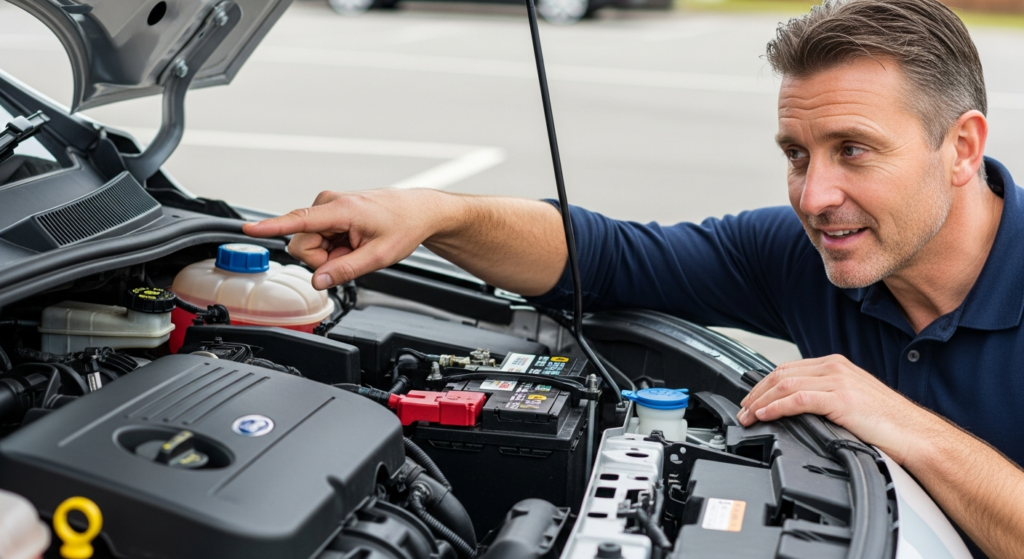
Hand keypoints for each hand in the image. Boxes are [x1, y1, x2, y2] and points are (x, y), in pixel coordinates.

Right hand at [242, 189, 450, 289]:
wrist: (417, 211)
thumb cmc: (403, 226)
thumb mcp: (380, 256)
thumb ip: (346, 270)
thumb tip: (318, 281)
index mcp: (341, 210)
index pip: (298, 220)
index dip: (271, 227)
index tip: (249, 228)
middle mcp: (328, 202)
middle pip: (303, 244)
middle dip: (323, 259)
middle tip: (352, 255)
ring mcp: (327, 206)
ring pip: (309, 243)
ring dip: (330, 253)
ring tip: (356, 246)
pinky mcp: (328, 213)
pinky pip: (318, 238)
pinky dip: (334, 247)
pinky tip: (352, 242)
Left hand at [736, 354, 929, 464]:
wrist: (914, 433)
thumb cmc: (886, 422)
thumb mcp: (848, 400)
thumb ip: (824, 396)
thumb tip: (794, 407)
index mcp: (835, 365)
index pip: (787, 368)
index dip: (763, 384)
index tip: (750, 400)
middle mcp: (835, 368)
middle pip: (781, 374)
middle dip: (755, 393)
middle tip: (742, 411)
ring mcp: (838, 381)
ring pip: (785, 385)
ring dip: (760, 401)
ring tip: (748, 416)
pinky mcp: (841, 399)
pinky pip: (798, 399)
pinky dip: (776, 407)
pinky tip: (765, 415)